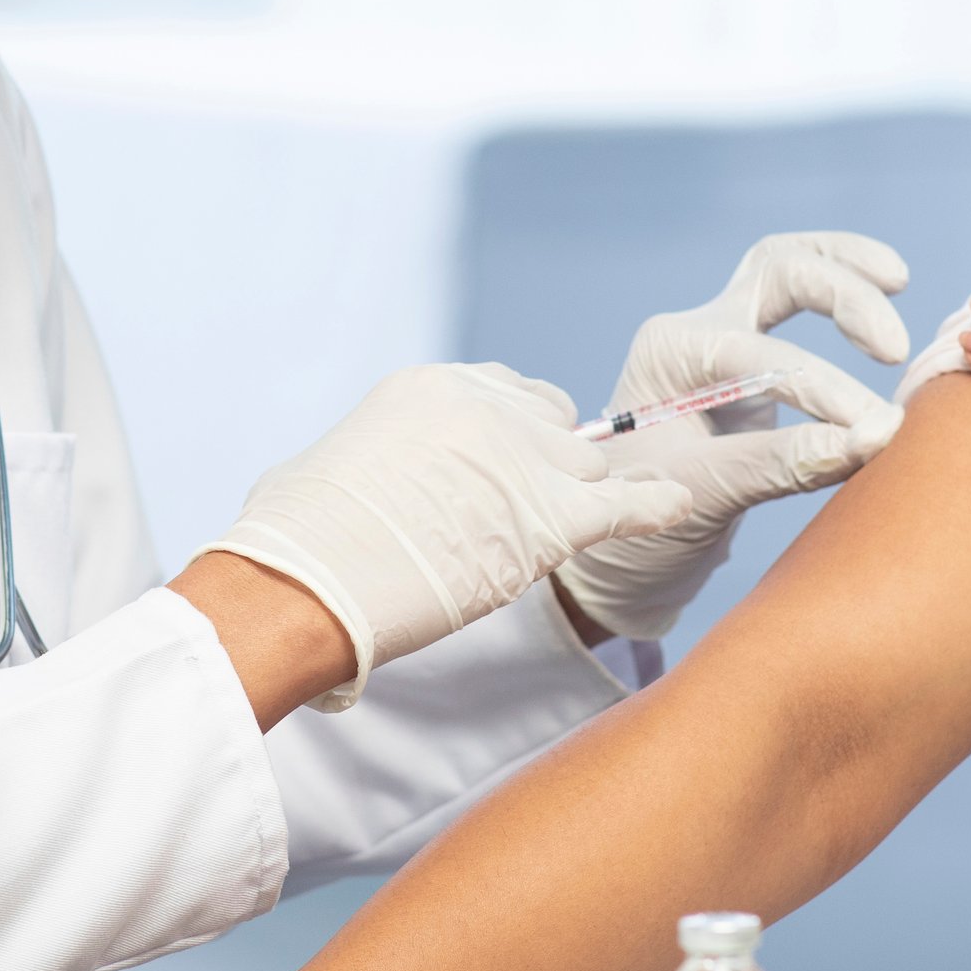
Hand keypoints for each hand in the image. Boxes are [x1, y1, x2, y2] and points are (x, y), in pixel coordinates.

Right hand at [208, 364, 692, 707]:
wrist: (302, 582)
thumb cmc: (294, 538)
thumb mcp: (329, 463)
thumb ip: (373, 455)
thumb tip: (368, 475)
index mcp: (433, 388)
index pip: (511, 396)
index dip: (518, 438)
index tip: (506, 470)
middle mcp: (485, 409)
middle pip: (556, 429)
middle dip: (550, 469)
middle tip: (524, 515)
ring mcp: (520, 459)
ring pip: (585, 471)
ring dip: (577, 503)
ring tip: (562, 536)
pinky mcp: (547, 519)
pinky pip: (622, 505)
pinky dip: (651, 506)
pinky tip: (676, 504)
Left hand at [556, 232, 912, 637]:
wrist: (613, 559)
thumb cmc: (636, 531)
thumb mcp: (700, 496)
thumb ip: (779, 463)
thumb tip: (871, 438)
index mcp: (669, 354)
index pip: (764, 356)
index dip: (827, 391)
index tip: (877, 432)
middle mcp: (694, 332)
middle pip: (776, 274)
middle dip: (842, 297)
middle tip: (893, 348)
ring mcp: (722, 341)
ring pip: (784, 268)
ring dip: (843, 266)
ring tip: (898, 279)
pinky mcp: (751, 365)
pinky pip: (797, 302)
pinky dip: (841, 289)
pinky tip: (887, 295)